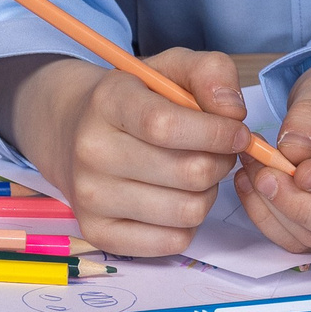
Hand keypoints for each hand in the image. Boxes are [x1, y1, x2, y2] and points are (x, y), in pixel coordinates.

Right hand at [3, 49, 250, 256]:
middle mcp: (91, 150)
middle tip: (216, 153)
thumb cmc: (134, 100)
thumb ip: (211, 72)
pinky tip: (176, 198)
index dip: (216, 133)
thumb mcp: (169, 70)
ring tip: (195, 175)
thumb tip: (233, 111)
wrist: (73, 130)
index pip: (167, 125)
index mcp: (107, 101)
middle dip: (220, 162)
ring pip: (188, 211)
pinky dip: (189, 223)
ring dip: (207, 193)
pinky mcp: (98, 231)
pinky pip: (174, 241)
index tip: (237, 133)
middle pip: (188, 172)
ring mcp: (90, 196)